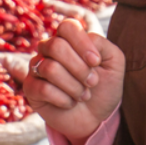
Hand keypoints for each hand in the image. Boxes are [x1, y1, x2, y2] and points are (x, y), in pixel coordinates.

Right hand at [23, 18, 124, 144]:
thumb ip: (103, 45)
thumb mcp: (114, 64)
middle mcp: (49, 48)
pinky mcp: (30, 87)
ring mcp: (37, 67)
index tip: (96, 62)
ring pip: (49, 68)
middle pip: (56, 46)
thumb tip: (86, 37)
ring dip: (74, 87)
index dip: (82, 43)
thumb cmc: (104, 87)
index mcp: (69, 38)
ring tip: (83, 95)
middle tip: (92, 82)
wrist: (95, 117)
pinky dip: (63, 99)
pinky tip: (70, 103)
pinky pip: (43, 88)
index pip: (67, 27)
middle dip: (79, 69)